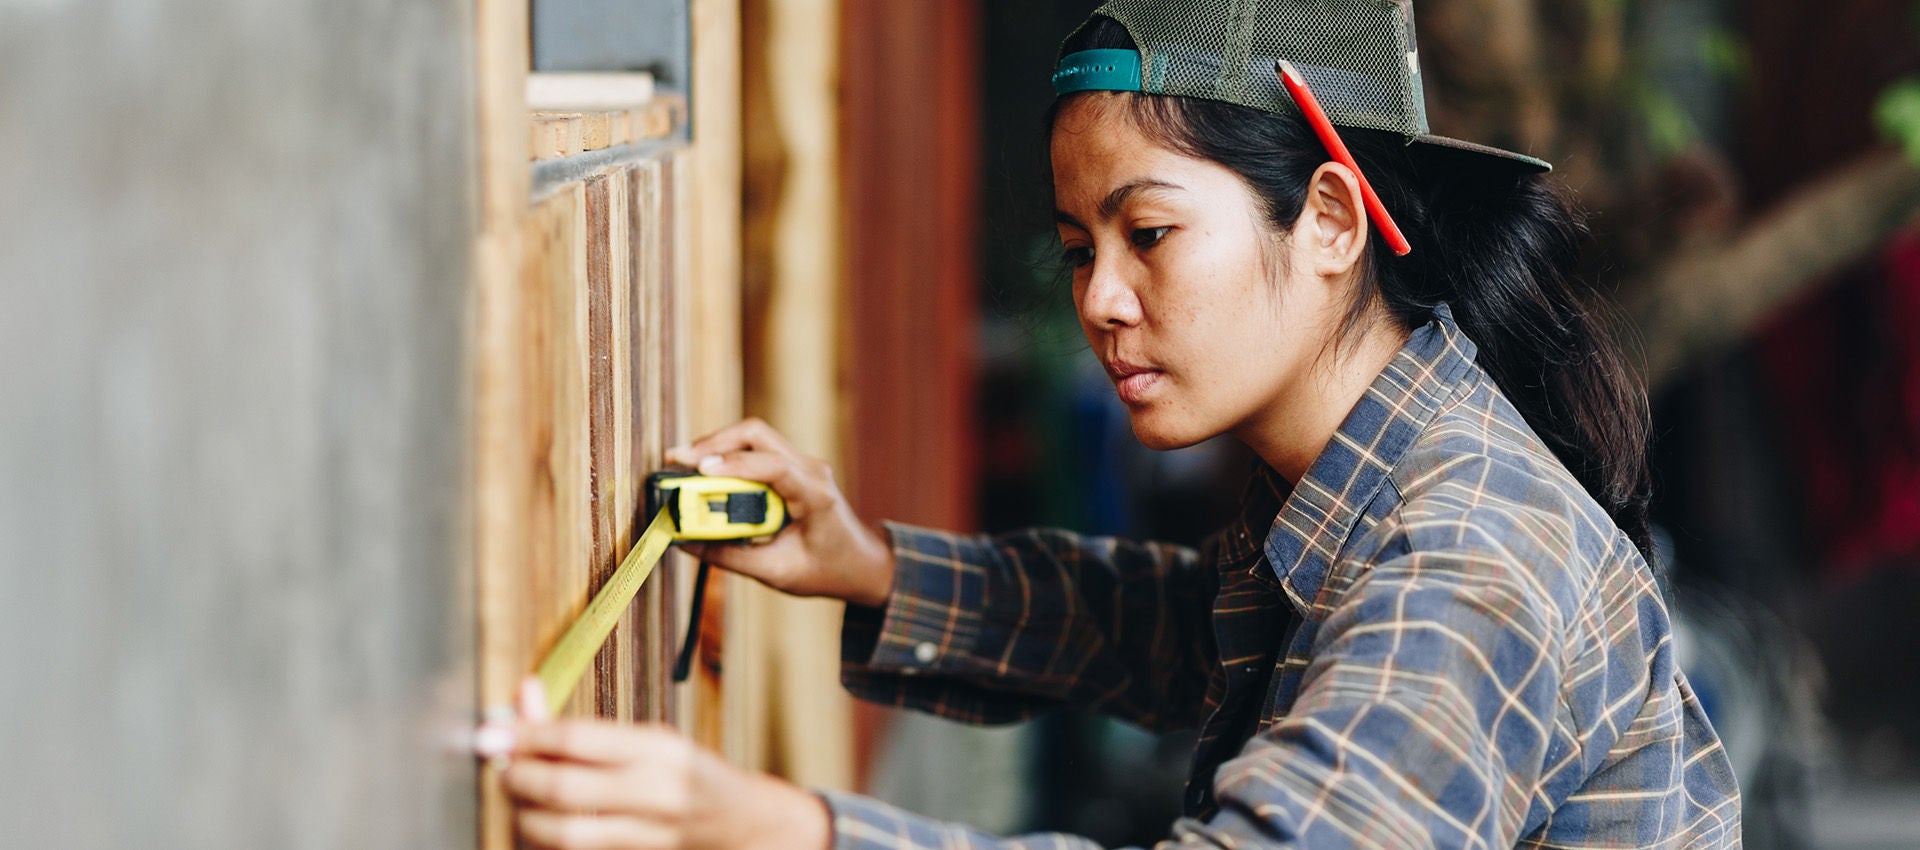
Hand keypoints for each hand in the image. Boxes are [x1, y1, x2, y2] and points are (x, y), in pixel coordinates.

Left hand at [478, 678, 832, 849]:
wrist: (742, 825)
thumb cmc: (686, 775)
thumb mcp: (646, 739)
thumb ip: (583, 726)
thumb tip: (524, 693)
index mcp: (660, 749)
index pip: (577, 740)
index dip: (525, 735)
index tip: (492, 732)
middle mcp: (657, 793)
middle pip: (563, 790)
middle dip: (517, 779)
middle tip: (502, 766)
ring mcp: (649, 835)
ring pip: (562, 833)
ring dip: (524, 815)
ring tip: (519, 797)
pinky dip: (544, 839)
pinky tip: (539, 822)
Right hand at [665, 418, 894, 607]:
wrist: (860, 562)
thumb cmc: (826, 569)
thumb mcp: (777, 572)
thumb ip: (731, 557)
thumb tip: (686, 543)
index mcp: (816, 495)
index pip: (773, 466)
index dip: (734, 464)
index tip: (698, 471)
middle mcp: (811, 469)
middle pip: (756, 434)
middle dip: (713, 443)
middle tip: (675, 461)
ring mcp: (803, 463)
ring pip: (753, 436)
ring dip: (716, 446)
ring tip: (681, 465)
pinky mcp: (792, 467)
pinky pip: (755, 449)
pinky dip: (727, 455)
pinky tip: (703, 471)